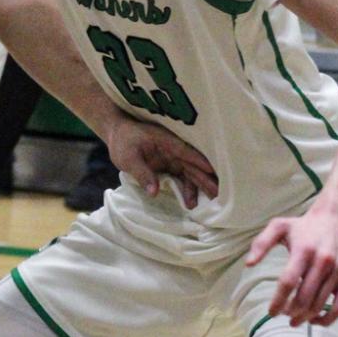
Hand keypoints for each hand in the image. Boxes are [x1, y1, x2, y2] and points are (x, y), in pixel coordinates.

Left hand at [103, 113, 217, 207]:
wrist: (118, 134)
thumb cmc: (123, 141)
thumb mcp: (128, 158)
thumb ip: (142, 173)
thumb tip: (155, 192)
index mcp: (166, 142)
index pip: (186, 152)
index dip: (199, 161)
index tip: (212, 171)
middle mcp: (174, 151)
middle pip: (193, 165)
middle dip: (206, 178)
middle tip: (219, 192)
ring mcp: (173, 159)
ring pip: (190, 173)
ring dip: (199, 186)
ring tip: (210, 201)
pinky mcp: (170, 166)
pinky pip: (183, 178)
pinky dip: (188, 189)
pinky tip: (191, 202)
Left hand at [246, 200, 337, 327]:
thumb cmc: (306, 226)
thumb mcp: (279, 226)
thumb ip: (261, 243)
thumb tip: (249, 264)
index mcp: (304, 250)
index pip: (288, 282)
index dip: (278, 301)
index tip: (271, 312)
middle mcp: (323, 261)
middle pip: (304, 298)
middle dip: (290, 312)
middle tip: (283, 315)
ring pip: (319, 305)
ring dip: (305, 317)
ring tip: (295, 319)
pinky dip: (327, 319)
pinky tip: (315, 321)